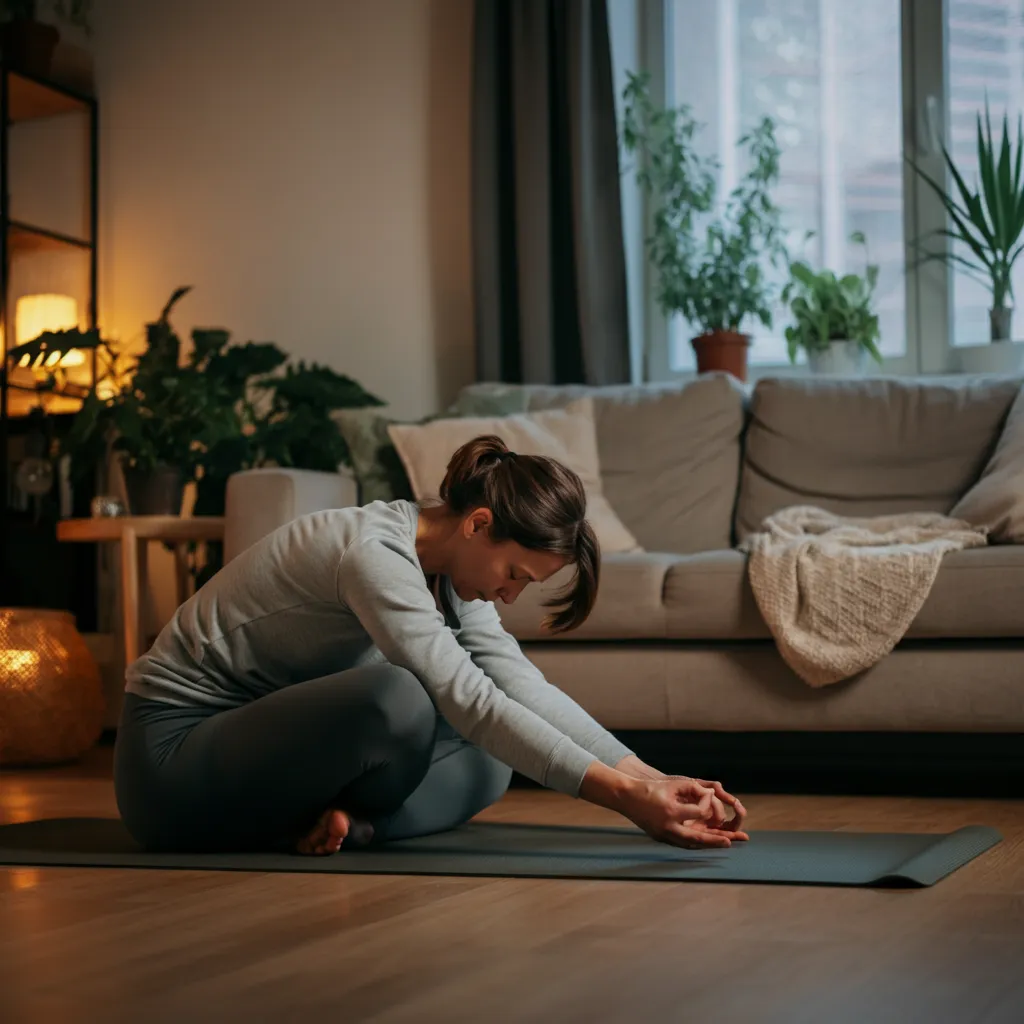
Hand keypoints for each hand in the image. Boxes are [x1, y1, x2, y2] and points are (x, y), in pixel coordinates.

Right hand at [619, 777, 745, 849]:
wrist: (626, 797)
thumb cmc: (649, 788)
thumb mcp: (672, 784)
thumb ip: (693, 787)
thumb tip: (710, 793)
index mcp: (672, 812)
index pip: (698, 812)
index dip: (706, 803)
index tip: (708, 795)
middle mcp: (669, 827)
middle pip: (697, 838)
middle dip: (715, 840)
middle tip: (730, 842)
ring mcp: (664, 835)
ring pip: (690, 844)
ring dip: (706, 844)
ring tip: (722, 844)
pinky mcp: (660, 837)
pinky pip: (681, 843)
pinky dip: (694, 843)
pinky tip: (704, 842)